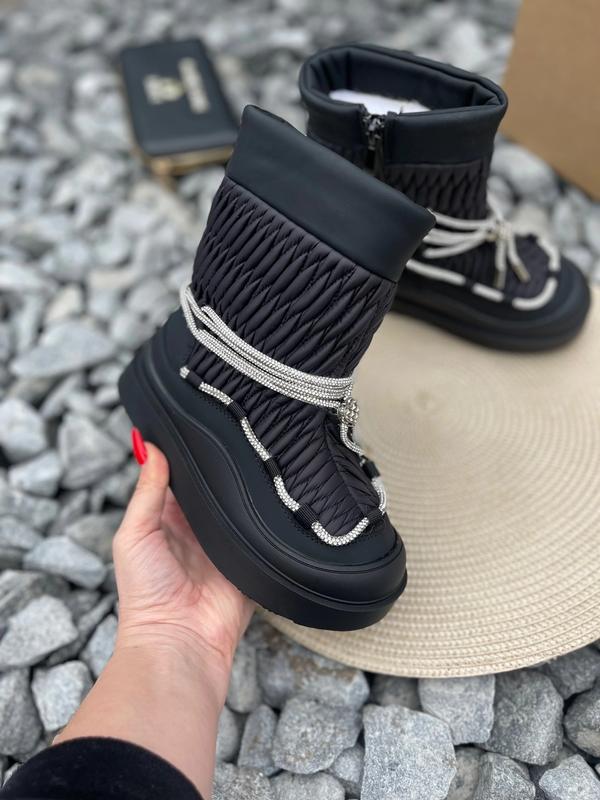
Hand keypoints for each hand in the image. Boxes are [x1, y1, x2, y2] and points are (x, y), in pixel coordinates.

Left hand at [112, 429, 254, 698]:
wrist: (180, 642)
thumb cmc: (146, 593)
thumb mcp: (135, 535)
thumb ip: (146, 492)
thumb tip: (150, 446)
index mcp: (167, 520)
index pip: (181, 478)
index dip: (188, 455)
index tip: (200, 423)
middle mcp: (198, 529)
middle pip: (214, 489)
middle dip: (223, 469)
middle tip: (235, 435)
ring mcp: (226, 544)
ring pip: (241, 506)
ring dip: (246, 492)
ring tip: (258, 458)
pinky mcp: (251, 560)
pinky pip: (262, 534)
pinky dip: (267, 520)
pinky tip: (275, 495)